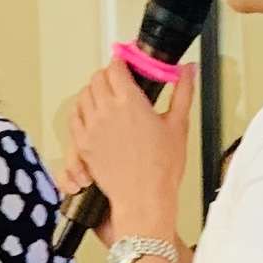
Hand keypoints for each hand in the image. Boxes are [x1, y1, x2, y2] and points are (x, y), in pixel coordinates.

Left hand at [65, 54, 193, 238]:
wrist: (143, 199)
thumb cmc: (162, 168)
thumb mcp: (178, 125)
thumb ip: (183, 92)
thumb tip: (188, 71)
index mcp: (130, 101)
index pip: (116, 67)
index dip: (122, 62)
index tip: (129, 65)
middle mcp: (107, 110)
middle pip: (97, 78)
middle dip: (108, 76)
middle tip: (120, 82)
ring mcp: (91, 127)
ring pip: (83, 95)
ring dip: (94, 92)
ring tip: (107, 99)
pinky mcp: (82, 144)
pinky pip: (74, 117)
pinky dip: (82, 111)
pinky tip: (94, 116)